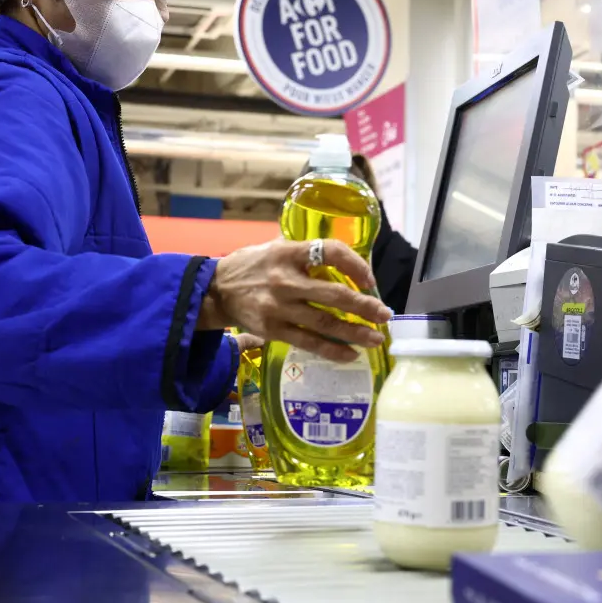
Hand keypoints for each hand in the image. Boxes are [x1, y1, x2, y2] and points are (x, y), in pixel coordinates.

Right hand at [199, 239, 390, 362]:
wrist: (217, 289)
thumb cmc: (254, 265)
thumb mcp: (278, 247)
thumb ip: (308, 255)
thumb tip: (350, 268)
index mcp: (289, 252)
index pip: (330, 252)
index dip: (355, 265)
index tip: (370, 279)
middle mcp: (285, 280)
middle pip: (334, 295)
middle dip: (364, 306)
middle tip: (385, 315)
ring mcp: (279, 308)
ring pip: (325, 323)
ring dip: (354, 332)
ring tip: (375, 338)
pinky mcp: (272, 330)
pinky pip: (308, 342)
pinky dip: (332, 350)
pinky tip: (351, 354)